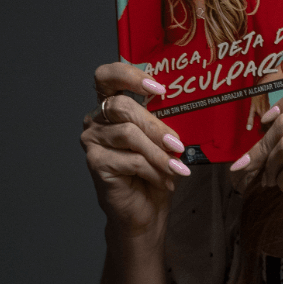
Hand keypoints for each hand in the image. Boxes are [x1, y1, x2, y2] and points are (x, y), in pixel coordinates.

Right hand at [81, 63, 188, 239]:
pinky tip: (166, 180)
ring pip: (129, 135)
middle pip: (122, 107)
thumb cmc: (156, 170)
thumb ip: (166, 118)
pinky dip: (154, 170)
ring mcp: (92, 140)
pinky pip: (130, 160)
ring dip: (159, 153)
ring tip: (177, 167)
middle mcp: (96, 119)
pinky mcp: (95, 162)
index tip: (159, 88)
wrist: (145, 209)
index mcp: (112, 105)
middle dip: (156, 125)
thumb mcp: (164, 139)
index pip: (108, 76)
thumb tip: (190, 102)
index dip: (130, 75)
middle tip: (178, 144)